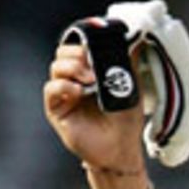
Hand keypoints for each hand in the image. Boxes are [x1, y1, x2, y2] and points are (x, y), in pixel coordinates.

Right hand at [43, 37, 145, 171]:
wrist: (120, 148)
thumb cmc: (125, 120)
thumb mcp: (131, 86)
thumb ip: (129, 62)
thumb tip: (136, 40)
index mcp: (89, 70)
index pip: (77, 46)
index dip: (83, 42)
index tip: (96, 43)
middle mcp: (74, 79)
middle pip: (63, 52)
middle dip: (77, 52)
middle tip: (92, 61)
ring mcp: (64, 93)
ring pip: (56, 67)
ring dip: (73, 67)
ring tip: (90, 79)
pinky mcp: (57, 109)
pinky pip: (51, 89)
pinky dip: (64, 86)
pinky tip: (78, 91)